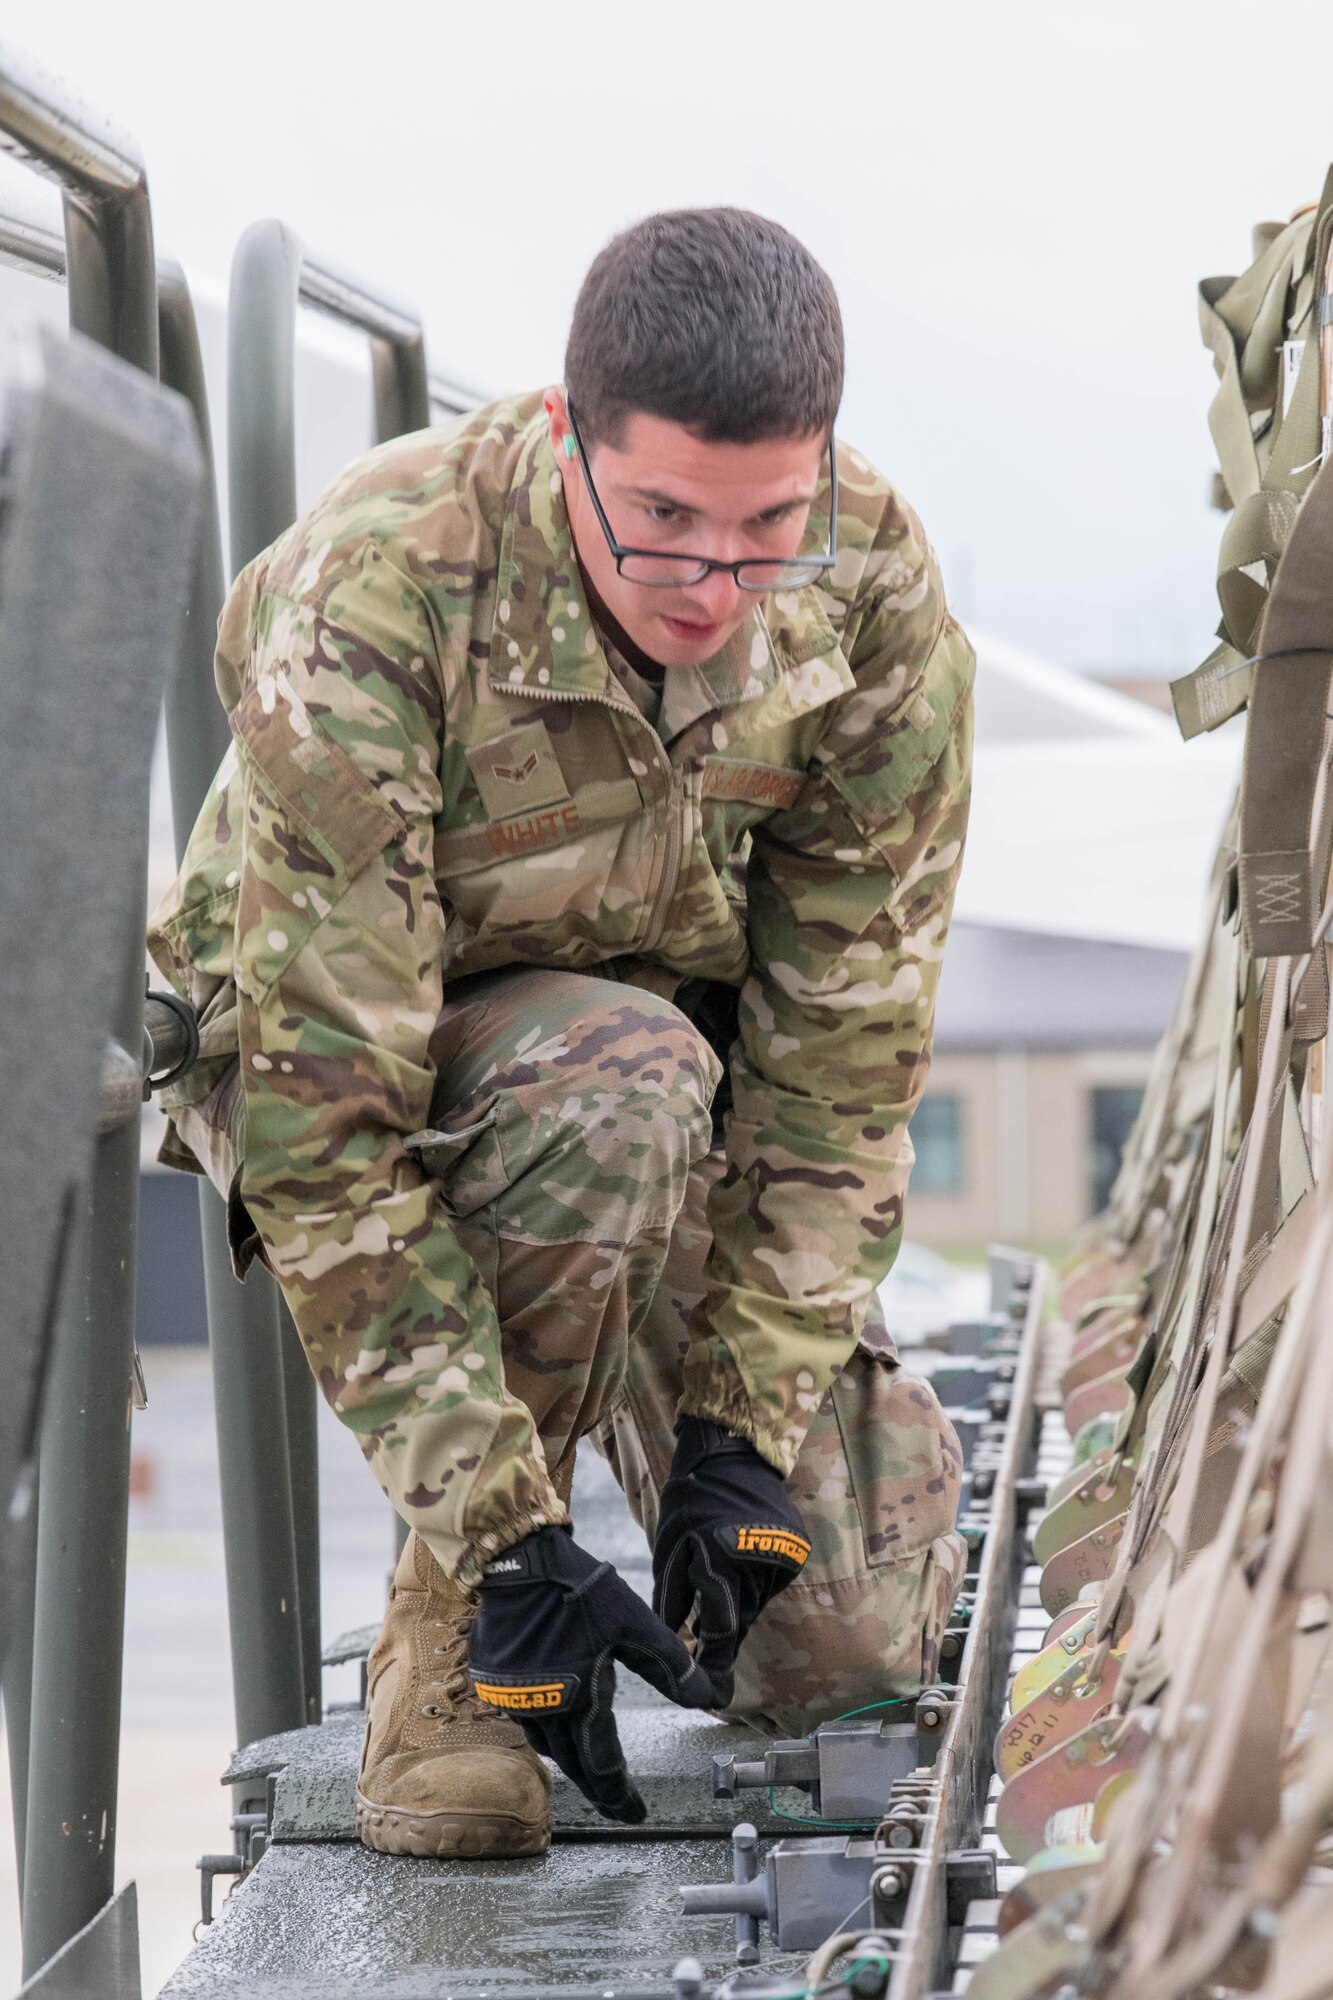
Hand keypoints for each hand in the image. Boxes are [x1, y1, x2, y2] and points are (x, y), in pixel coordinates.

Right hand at [467, 1525, 716, 1822]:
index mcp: (581, 1699)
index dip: (620, 1794)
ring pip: (547, 1745)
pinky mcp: (496, 1681)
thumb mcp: (634, 1621)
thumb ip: (670, 1662)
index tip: (635, 1814)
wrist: (516, 1561)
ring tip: (589, 1770)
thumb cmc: (577, 1588)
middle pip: (574, 1765)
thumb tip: (708, 1695)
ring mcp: (515, 1697)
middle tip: (616, 1807)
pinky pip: (526, 1721)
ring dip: (570, 1761)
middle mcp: (545, 1708)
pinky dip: (547, 1731)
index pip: (604, 1765)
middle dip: (598, 1789)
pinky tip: (556, 1723)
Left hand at [652, 1417, 810, 1706]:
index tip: (713, 1694)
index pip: (717, 1625)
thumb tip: (673, 1641)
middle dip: (722, 1638)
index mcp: (718, 1555)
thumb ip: (672, 1596)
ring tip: (715, 1597)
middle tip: (710, 1666)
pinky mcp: (795, 1552)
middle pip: (738, 1618)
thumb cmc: (692, 1497)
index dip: (713, 1662)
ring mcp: (782, 1557)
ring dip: (736, 1607)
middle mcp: (757, 1560)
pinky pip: (767, 1586)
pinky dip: (750, 1587)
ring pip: (754, 1604)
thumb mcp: (670, 1545)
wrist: (735, 1453)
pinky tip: (737, 1571)